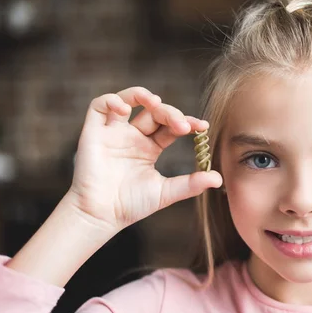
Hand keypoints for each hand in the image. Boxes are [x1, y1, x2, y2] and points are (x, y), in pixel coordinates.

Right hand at [67, 86, 221, 232]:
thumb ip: (191, 184)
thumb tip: (218, 178)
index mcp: (149, 148)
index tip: (201, 126)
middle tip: (182, 125)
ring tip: (155, 102)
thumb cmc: (130, 206)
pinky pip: (99, 106)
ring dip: (142, 95)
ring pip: (127, 100)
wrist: (101, 217)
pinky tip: (126, 109)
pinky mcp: (93, 132)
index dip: (185, 122)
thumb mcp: (166, 193)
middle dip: (170, 113)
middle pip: (153, 112)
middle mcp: (132, 137)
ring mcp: (113, 133)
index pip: (170, 126)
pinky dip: (112, 101)